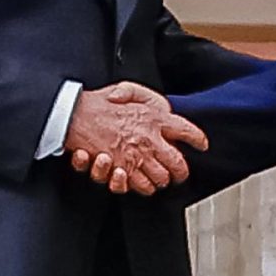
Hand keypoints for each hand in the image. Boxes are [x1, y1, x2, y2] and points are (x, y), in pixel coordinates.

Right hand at [62, 82, 206, 195]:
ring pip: (161, 179)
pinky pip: (141, 186)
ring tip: (159, 177)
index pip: (187, 131)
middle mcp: (149, 139)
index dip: (197, 140)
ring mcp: (136, 157)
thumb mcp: (127, 89)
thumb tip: (164, 108)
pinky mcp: (121, 170)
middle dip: (182, 171)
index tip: (202, 145)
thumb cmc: (98, 103)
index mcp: (153, 118)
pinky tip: (142, 181)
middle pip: (179, 164)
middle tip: (180, 172)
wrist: (73, 116)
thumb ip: (147, 98)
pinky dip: (143, 186)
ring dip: (161, 179)